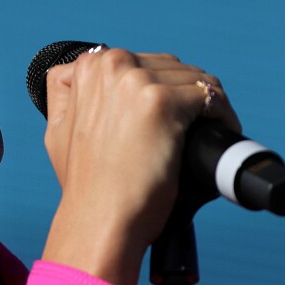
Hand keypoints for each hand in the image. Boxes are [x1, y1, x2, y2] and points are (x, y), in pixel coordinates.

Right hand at [39, 47, 239, 284]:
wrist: (99, 220)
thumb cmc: (88, 189)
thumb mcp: (61, 131)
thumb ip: (75, 98)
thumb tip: (105, 91)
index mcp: (88, 65)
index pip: (146, 64)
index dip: (168, 89)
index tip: (180, 116)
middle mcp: (110, 64)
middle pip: (172, 69)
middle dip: (189, 97)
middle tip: (201, 129)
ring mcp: (135, 80)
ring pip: (194, 80)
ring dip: (209, 107)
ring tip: (213, 134)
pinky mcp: (161, 100)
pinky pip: (210, 96)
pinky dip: (223, 116)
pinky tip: (223, 134)